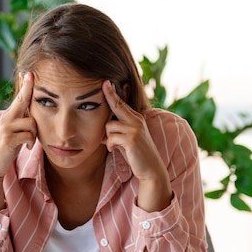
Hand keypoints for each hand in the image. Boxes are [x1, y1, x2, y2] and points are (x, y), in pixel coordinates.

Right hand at [0, 72, 36, 209]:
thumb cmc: (7, 149)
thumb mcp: (14, 133)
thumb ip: (22, 124)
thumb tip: (33, 117)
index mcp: (9, 117)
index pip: (19, 99)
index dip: (25, 86)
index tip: (29, 72)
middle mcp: (7, 119)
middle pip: (22, 101)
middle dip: (28, 88)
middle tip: (32, 75)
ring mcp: (7, 128)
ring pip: (31, 123)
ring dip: (34, 134)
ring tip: (29, 142)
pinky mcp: (9, 139)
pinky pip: (29, 135)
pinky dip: (30, 142)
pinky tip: (27, 147)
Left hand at [102, 80, 171, 211]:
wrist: (150, 169)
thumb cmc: (136, 155)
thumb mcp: (126, 139)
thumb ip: (117, 131)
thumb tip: (100, 130)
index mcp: (136, 119)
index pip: (121, 104)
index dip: (113, 93)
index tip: (106, 82)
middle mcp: (137, 120)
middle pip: (117, 106)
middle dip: (109, 95)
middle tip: (103, 83)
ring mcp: (135, 128)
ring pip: (109, 126)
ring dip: (107, 137)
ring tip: (113, 145)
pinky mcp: (132, 139)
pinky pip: (111, 137)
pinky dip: (109, 145)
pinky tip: (114, 150)